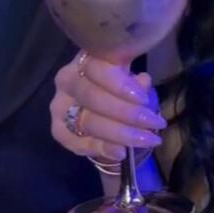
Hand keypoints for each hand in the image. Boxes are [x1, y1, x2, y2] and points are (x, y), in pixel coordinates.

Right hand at [50, 52, 165, 161]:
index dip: (119, 84)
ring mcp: (59, 105)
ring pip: (88, 122)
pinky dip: (101, 148)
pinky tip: (121, 152)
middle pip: (92, 98)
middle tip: (155, 123)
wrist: (106, 112)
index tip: (143, 98)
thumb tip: (142, 82)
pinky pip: (77, 142)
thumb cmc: (121, 87)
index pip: (96, 68)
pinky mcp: (58, 129)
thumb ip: (137, 81)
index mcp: (86, 60)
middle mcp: (67, 80)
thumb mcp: (132, 80)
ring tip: (147, 139)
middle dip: (127, 113)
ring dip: (120, 134)